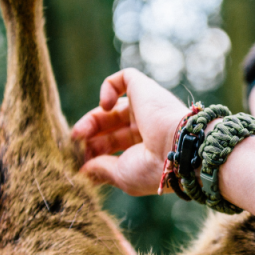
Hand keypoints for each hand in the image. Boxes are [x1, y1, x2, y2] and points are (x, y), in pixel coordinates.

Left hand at [71, 68, 187, 195]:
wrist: (179, 148)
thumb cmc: (154, 168)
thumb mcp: (123, 176)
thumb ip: (101, 169)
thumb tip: (82, 170)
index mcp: (146, 149)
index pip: (113, 146)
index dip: (94, 152)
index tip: (79, 164)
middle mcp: (147, 127)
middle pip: (109, 128)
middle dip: (89, 138)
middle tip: (74, 148)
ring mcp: (146, 107)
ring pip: (111, 108)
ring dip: (91, 120)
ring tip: (79, 134)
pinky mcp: (145, 88)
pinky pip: (123, 78)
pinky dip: (107, 88)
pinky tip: (104, 106)